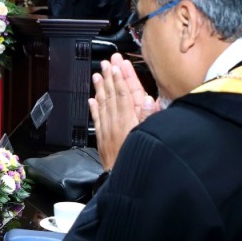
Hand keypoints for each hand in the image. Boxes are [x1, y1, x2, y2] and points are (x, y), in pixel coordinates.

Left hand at [89, 53, 156, 170]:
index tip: (117, 66)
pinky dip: (94, 108)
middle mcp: (115, 122)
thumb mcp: (147, 136)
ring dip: (100, 88)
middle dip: (109, 78)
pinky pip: (97, 119)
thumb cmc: (136, 159)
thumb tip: (150, 100)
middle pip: (112, 95)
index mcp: (128, 120)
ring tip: (97, 75)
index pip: (124, 94)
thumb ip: (148, 118)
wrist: (120, 178)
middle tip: (106, 63)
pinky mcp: (102, 138)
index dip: (120, 79)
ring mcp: (107, 129)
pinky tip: (91, 100)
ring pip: (103, 104)